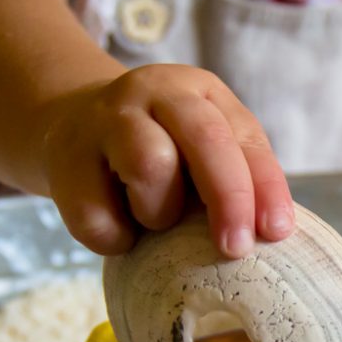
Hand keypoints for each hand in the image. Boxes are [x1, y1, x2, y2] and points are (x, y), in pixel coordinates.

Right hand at [38, 64, 293, 257]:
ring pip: (150, 165)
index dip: (264, 187)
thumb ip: (236, 179)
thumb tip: (268, 237)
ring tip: (155, 218)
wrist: (69, 126)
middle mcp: (155, 94)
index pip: (245, 139)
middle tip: (236, 248)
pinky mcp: (65, 158)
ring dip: (161, 209)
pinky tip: (119, 229)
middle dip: (229, 198)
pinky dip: (116, 237)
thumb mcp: (202, 152)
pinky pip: (98, 214)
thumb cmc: (159, 152)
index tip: (276, 232)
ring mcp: (106, 120)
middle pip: (205, 141)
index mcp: (201, 93)